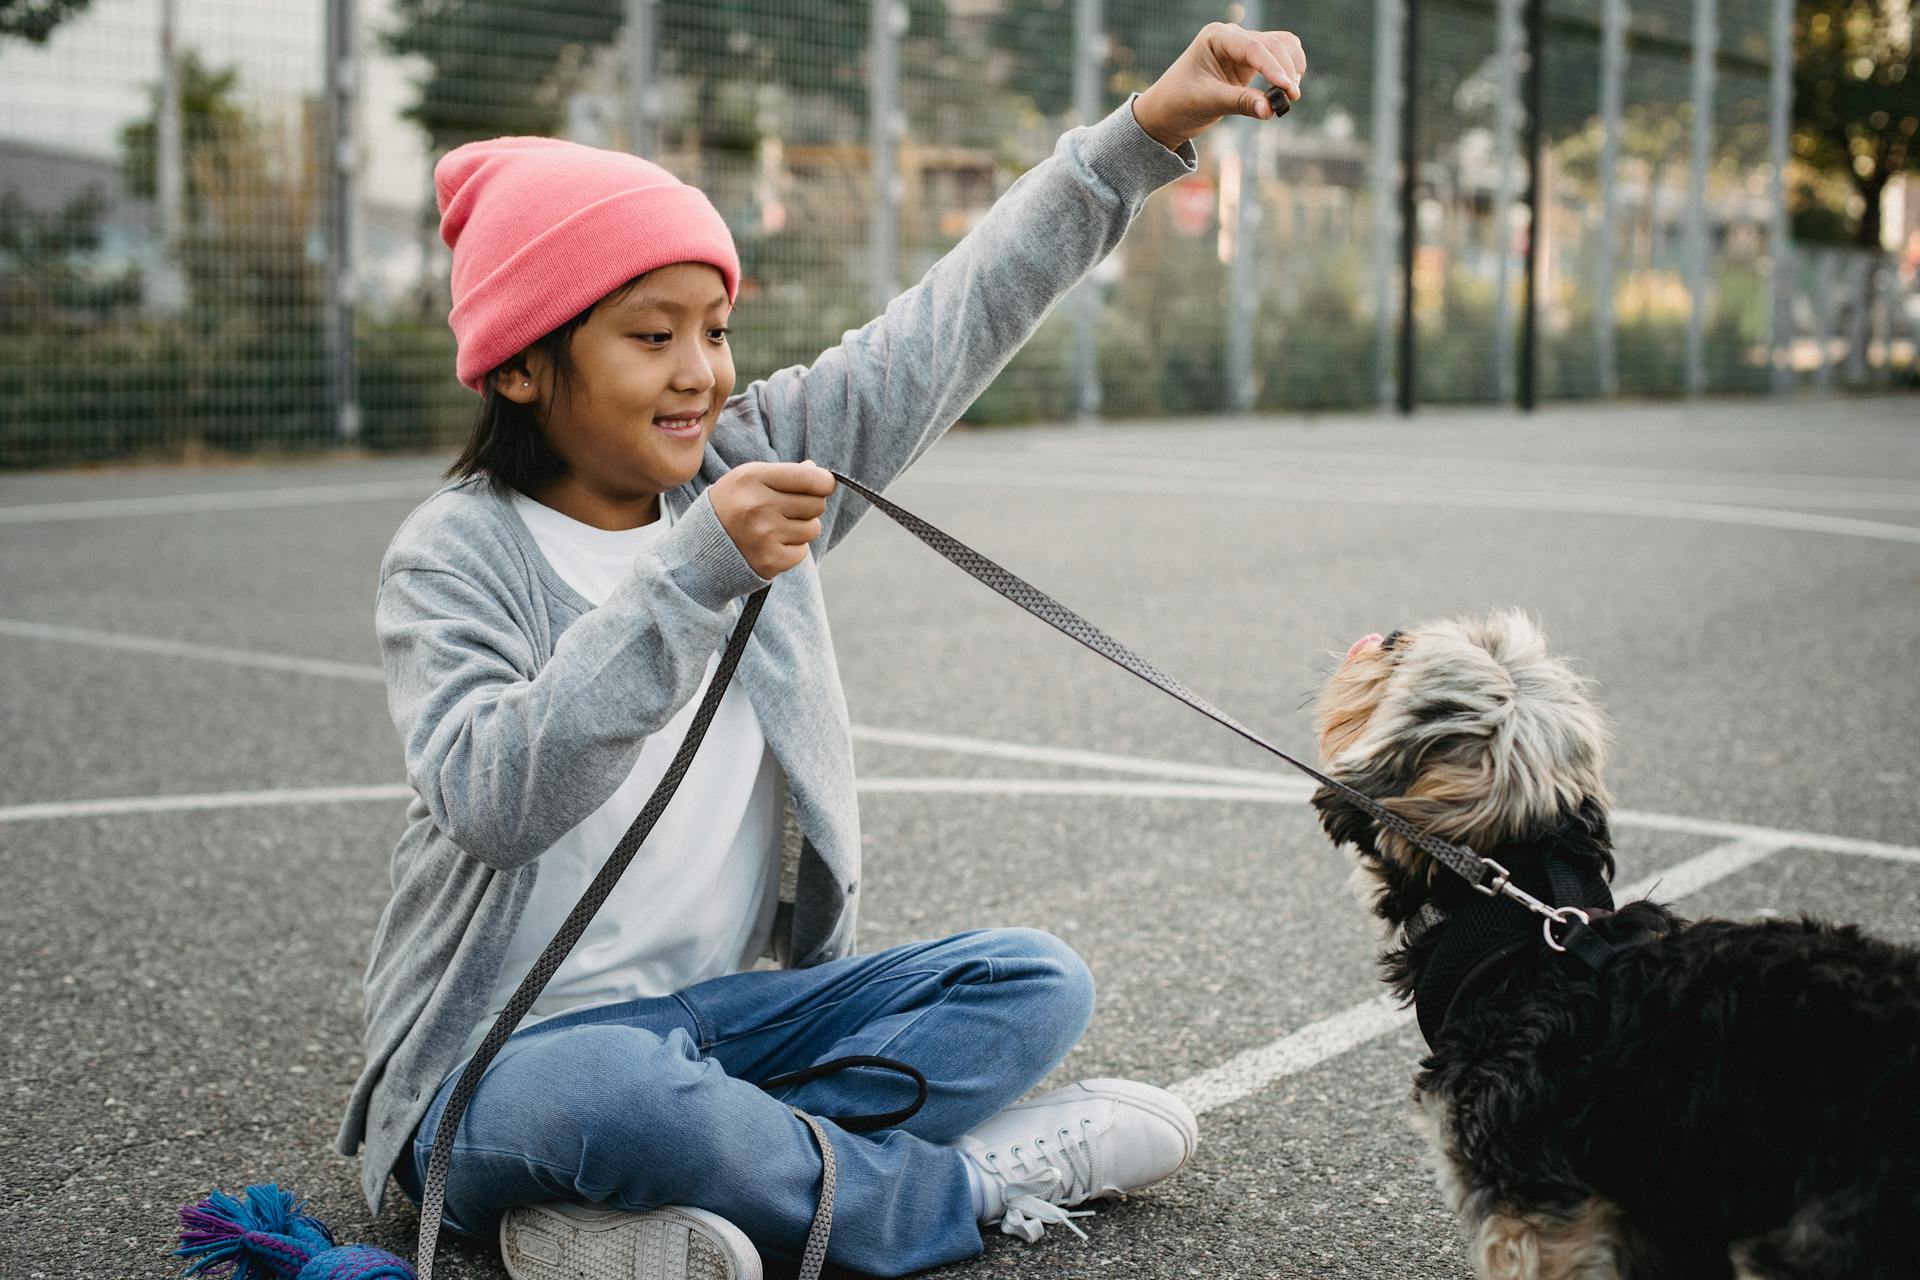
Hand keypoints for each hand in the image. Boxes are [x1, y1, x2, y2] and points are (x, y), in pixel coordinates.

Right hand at [710, 460, 836, 578]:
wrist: (698, 550)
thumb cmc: (730, 507)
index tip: (822, 485)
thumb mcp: (746, 480)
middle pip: (816, 504)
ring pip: (812, 529)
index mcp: (751, 478)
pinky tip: (771, 545)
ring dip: (801, 529)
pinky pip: (802, 552)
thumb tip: (819, 473)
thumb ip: (783, 474)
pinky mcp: (769, 561)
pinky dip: (792, 550)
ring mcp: (763, 536)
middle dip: (809, 506)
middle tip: (789, 509)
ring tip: (776, 528)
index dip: (824, 482)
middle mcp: (757, 506)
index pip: (810, 478)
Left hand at [1132, 22, 1306, 151]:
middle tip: (1291, 99)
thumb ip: (1240, 103)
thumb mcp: (1207, 102)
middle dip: (1285, 69)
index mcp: (1216, 37)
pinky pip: (1277, 59)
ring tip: (1290, 96)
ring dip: (1291, 68)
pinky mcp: (1249, 63)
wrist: (1166, 112)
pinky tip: (1286, 91)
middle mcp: (1231, 37)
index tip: (1287, 89)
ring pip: (1281, 47)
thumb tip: (1270, 110)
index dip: (1273, 67)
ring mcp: (1242, 48)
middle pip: (1272, 44)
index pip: (1253, 47)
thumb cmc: (1178, 103)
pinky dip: (1287, 72)